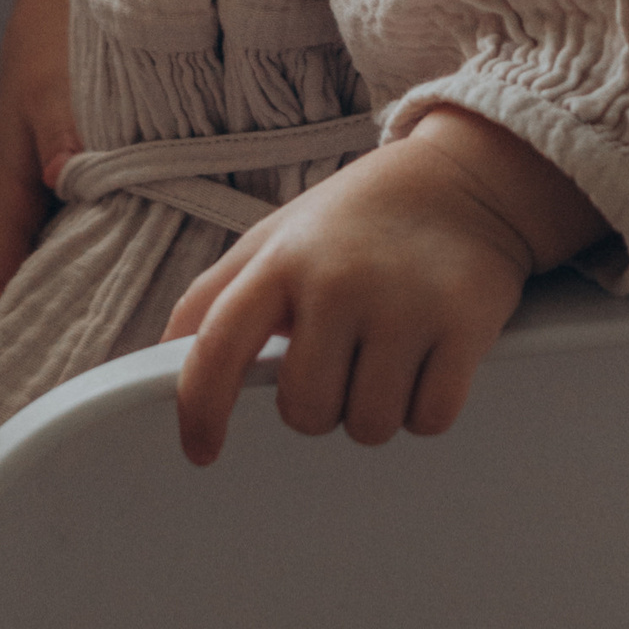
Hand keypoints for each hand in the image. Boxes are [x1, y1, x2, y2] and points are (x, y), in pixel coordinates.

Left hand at [160, 106, 605, 465]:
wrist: (465, 177)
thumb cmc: (359, 217)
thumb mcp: (279, 236)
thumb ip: (218, 295)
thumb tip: (162, 358)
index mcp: (282, 258)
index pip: (218, 345)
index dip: (200, 409)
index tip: (202, 452)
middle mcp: (338, 279)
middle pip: (306, 410)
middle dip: (320, 402)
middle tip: (342, 360)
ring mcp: (404, 302)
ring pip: (368, 424)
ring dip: (374, 409)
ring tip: (387, 355)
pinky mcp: (464, 323)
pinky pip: (429, 418)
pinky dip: (427, 408)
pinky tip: (429, 360)